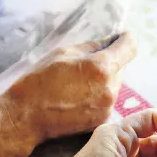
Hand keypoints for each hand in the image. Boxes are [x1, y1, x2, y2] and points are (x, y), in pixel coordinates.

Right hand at [0, 32, 135, 156]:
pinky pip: (108, 102)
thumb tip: (110, 43)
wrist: (28, 116)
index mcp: (101, 67)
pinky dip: (99, 97)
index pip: (129, 48)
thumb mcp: (63, 53)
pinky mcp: (103, 119)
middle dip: (109, 64)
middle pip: (120, 69)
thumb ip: (91, 47)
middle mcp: (110, 88)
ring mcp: (108, 106)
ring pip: (114, 86)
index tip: (123, 37)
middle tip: (87, 67)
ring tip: (79, 85)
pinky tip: (80, 99)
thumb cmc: (40, 81)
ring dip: (104, 82)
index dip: (127, 40)